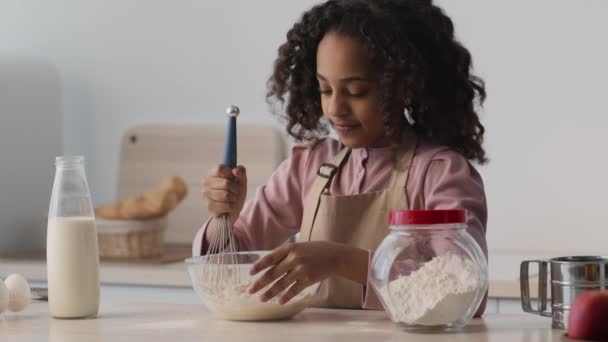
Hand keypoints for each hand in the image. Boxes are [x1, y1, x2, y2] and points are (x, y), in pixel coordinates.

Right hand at [202, 165, 246, 224]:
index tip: (235, 178)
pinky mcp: (210, 207)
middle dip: (235, 188)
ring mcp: (206, 196)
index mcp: (212, 174)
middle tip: (235, 191)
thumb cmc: (235, 191)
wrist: (233, 208)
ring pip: (226, 195)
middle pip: (226, 183)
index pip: (220, 169)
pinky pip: (227, 206)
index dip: (230, 174)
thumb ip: (241, 172)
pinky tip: (229, 206)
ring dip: (234, 198)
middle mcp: (206, 183)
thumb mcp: (241, 180)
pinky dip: (232, 206)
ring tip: (232, 199)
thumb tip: (235, 170)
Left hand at [247, 241, 366, 304]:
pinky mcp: (307, 280)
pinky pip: (293, 290)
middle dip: (259, 283)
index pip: (270, 258)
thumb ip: (286, 254)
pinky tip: (279, 302)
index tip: (250, 273)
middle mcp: (293, 259)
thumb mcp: (300, 246)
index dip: (259, 266)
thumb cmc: (317, 250)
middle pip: (272, 274)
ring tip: (261, 299)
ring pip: (281, 284)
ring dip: (270, 293)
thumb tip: (270, 265)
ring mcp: (300, 270)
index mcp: (290, 248)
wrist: (336, 256)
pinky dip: (286, 297)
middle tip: (250, 291)